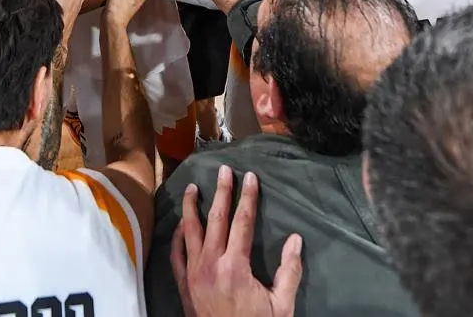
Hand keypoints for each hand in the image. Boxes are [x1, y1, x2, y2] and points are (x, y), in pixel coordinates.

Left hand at [171, 166, 302, 316]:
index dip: (247, 198)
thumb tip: (296, 240)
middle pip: (216, 219)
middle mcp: (210, 264)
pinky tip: (181, 225)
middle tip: (223, 170)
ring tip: (193, 188)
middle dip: (221, 192)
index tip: (250, 177)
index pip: (242, 222)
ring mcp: (193, 273)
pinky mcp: (183, 285)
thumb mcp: (281, 306)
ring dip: (192, 207)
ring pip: (190, 232)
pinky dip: (178, 236)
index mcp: (235, 266)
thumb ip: (289, 271)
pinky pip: (176, 254)